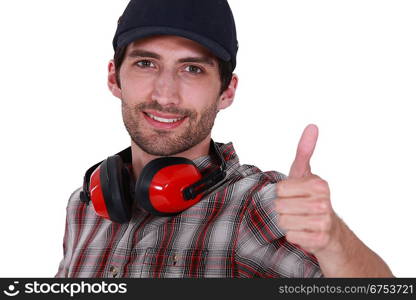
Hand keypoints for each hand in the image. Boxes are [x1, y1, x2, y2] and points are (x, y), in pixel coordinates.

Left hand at [275, 124, 341, 254]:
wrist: (331, 233)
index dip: (283, 194)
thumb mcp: (305, 174)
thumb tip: (312, 126)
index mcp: (319, 184)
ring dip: (288, 223)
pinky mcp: (320, 240)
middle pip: (279, 206)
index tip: (296, 196)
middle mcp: (324, 202)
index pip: (279, 189)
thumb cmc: (312, 200)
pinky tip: (305, 233)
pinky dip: (294, 236)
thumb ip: (304, 151)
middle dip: (284, 210)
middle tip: (298, 211)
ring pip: (283, 222)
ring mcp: (324, 222)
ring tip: (301, 221)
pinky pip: (291, 236)